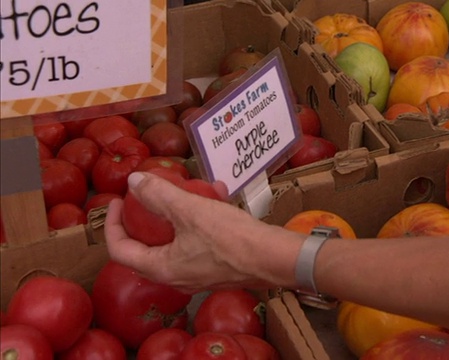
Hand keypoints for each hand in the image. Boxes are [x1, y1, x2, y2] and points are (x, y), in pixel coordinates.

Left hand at [104, 172, 302, 292]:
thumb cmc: (230, 239)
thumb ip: (159, 195)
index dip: (112, 223)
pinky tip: (218, 196)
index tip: (118, 200)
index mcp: (161, 268)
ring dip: (179, 213)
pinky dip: (201, 220)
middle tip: (148, 195)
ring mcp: (198, 275)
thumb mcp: (190, 210)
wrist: (274, 259)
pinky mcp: (218, 268)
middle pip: (146, 246)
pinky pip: (199, 242)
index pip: (119, 249)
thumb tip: (134, 181)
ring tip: (190, 188)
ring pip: (176, 241)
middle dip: (146, 217)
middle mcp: (176, 277)